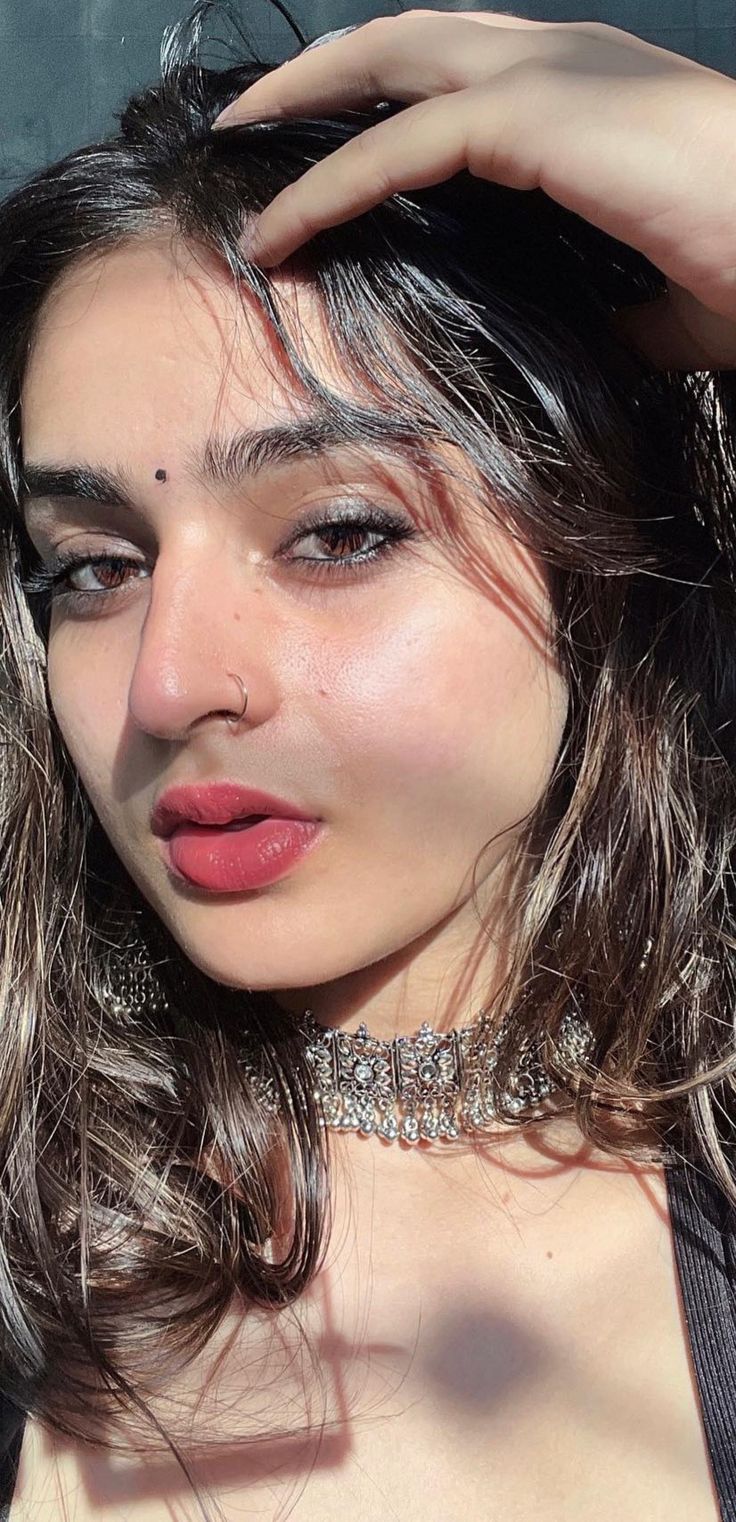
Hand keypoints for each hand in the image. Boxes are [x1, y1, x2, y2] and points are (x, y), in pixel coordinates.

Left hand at [212, 11, 735, 370]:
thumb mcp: (662, 296)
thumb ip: (613, 303)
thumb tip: (590, 336)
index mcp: (592, 92)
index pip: (462, 72)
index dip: (385, 99)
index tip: (324, 147)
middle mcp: (564, 59)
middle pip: (407, 38)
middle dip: (321, 75)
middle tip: (251, 125)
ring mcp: (548, 77)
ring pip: (387, 64)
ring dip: (301, 107)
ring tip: (238, 157)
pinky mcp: (534, 118)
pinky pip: (395, 147)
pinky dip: (325, 188)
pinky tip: (276, 232)